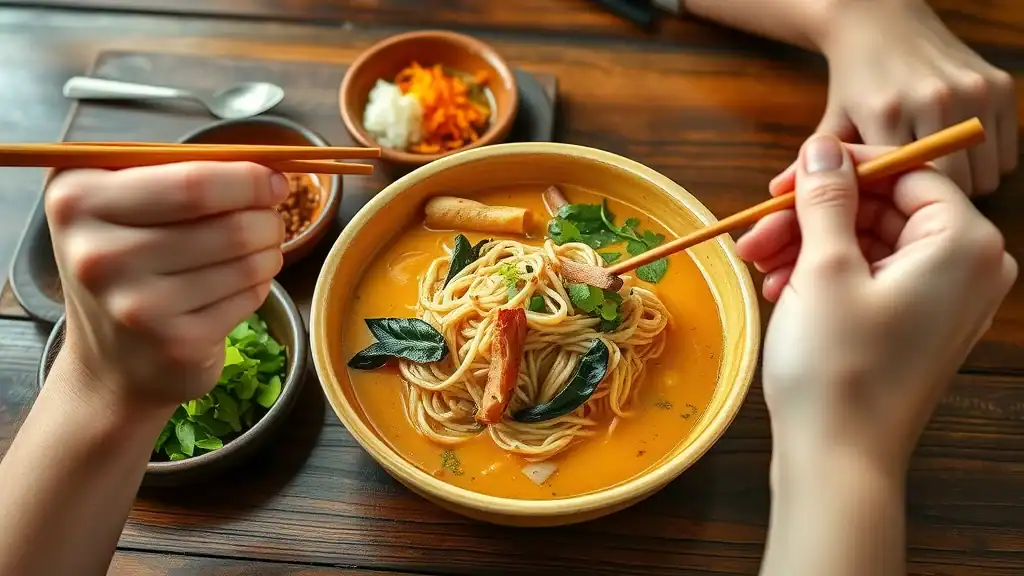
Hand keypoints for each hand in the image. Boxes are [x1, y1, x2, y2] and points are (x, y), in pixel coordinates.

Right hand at [45, 162, 286, 411]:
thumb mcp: (126, 204)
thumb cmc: (129, 265)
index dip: (248, 180)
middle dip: (267, 219)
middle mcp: (98, 254)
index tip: (274, 181)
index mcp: (79, 199)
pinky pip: (248, 298)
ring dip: (268, 253)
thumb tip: (266, 170)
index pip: (193, 183)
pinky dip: (257, 287)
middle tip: (272, 219)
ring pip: (246, 263)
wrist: (112, 360)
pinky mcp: (174, 343)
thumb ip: (180, 173)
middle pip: (228, 226)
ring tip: (257, 253)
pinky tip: (236, 288)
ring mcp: (135, 306)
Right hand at [736, 134, 1015, 471]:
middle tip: (757, 229)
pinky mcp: (916, 324)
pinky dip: (823, 275)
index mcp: (963, 243)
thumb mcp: (824, 269)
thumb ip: (826, 198)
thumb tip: (823, 148)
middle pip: (882, 208)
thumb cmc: (838, 368)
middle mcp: (967, 267)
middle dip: (812, 215)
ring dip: (807, 245)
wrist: (838, 459)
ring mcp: (944, 299)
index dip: (840, 167)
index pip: (906, 170)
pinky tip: (778, 286)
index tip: (786, 176)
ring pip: (868, 243)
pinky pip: (870, 277)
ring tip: (756, 262)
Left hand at [815, 0, 1016, 195]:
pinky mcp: (1002, 86)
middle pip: (954, 187)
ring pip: (986, 174)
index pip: (907, 187)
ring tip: (936, 178)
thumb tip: (774, 199)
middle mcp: (938, 99)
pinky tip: (957, 158)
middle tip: (919, 201)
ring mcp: (975, 91)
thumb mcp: (830, 123)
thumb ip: (806, 166)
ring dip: (965, 185)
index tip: (897, 214)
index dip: (904, 209)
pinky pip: (1006, 153)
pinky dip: (987, 164)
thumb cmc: (854, 82)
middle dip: (937, 201)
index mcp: (888, 112)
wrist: (882, 23)